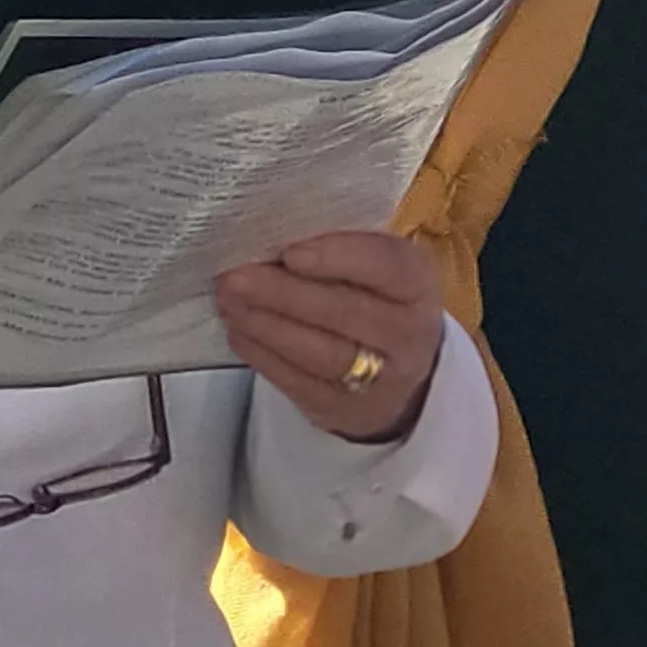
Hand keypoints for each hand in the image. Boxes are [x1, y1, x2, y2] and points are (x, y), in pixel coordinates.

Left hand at [216, 232, 445, 441]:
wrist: (396, 371)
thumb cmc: (372, 299)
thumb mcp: (373, 268)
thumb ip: (336, 250)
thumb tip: (270, 236)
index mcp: (416, 281)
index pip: (384, 264)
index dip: (338, 256)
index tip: (291, 252)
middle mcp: (410, 332)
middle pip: (345, 311)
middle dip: (283, 293)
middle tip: (235, 277)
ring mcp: (383, 378)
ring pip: (321, 352)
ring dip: (266, 325)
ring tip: (229, 302)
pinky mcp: (347, 410)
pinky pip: (301, 383)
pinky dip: (263, 356)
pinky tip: (239, 332)